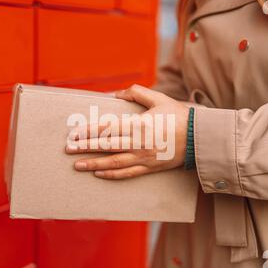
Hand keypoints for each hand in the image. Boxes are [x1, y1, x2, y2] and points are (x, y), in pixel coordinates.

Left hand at [65, 85, 189, 179]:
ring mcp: (143, 158)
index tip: (73, 134)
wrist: (199, 138)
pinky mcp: (150, 167)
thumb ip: (136, 92)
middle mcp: (138, 143)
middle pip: (106, 146)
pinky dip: (112, 175)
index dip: (88, 132)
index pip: (107, 129)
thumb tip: (116, 93)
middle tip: (68, 150)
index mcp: (138, 125)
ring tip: (77, 165)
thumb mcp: (159, 98)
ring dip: (93, 164)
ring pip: (113, 163)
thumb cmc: (179, 116)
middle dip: (85, 148)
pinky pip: (127, 173)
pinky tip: (99, 174)